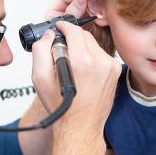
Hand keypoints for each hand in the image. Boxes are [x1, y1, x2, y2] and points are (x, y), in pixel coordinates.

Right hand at [32, 21, 120, 154]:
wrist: (81, 127)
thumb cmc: (63, 108)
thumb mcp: (40, 79)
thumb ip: (41, 51)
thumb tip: (48, 36)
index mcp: (82, 62)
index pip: (74, 30)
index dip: (64, 26)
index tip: (58, 28)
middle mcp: (100, 62)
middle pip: (84, 35)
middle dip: (72, 37)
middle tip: (61, 49)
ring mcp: (110, 67)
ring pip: (93, 44)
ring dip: (82, 47)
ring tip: (72, 64)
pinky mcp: (115, 72)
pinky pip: (101, 54)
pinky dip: (91, 57)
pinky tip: (84, 71)